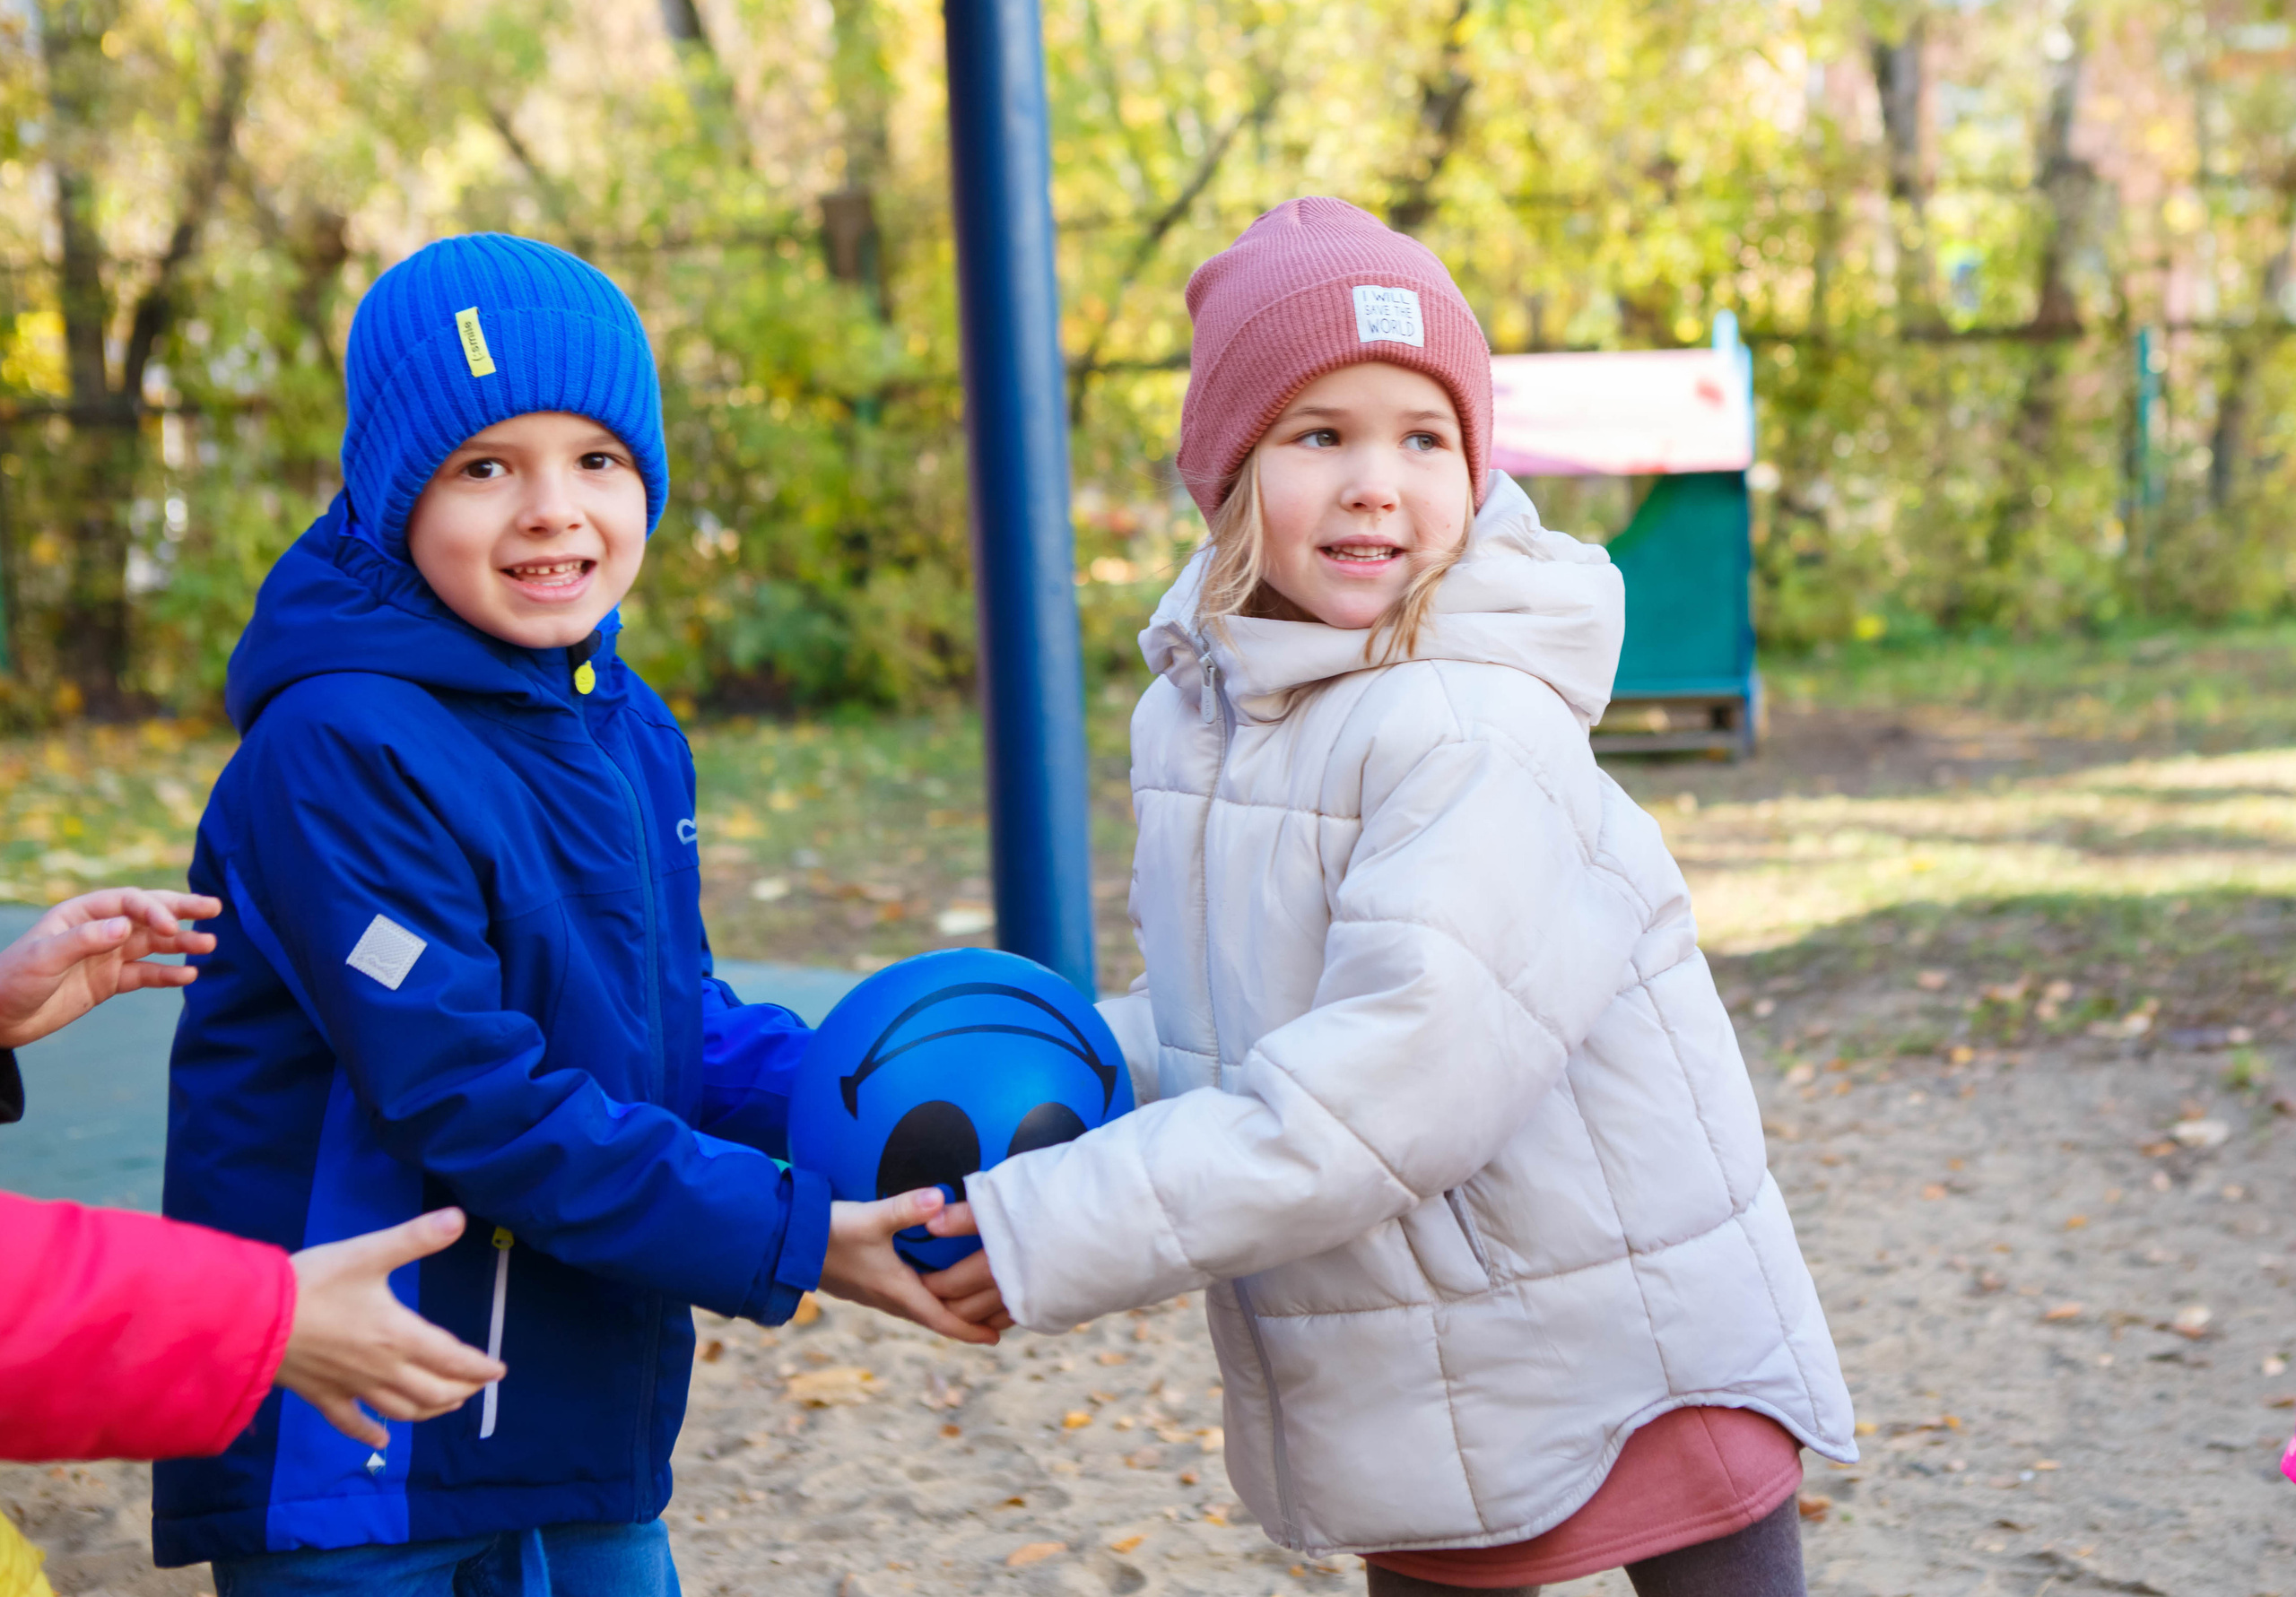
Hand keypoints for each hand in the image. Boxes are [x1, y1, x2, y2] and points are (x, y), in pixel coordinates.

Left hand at [0, 887, 219, 1047]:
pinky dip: (168, 974)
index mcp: (82, 914)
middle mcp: (100, 930)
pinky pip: (146, 974)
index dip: (154, 910)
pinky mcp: (109, 982)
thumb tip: (125, 926)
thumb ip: (84, 940)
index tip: (172, 926)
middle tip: (215, 908)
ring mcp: (107, 956)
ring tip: (209, 945)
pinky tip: (189, 976)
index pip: (129, 903)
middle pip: (147, 915)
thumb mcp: (43, 957)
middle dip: (181, 911)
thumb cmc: (12, 980)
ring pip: (153, 945)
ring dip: (181, 944)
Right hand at [278, 1208, 506, 1447]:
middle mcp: (381, 1369)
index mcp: (399, 1336)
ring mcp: (350, 1387)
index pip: (452, 1359)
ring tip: (448, 1405)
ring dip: (429, 1410)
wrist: (252, 1319)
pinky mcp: (321, 1396)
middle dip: (460, 1389)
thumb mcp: (368, 1253)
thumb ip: (414, 1238)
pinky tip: (383, 1442)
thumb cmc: (313, 1284)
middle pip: (432, 1391)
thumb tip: (458, 1218)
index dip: (479, 1367)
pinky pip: (350, 1423)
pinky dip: (370, 1435)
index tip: (498, 1372)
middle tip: (477, 1386)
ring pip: (401, 1409)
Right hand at [820, 1188, 1000, 1345]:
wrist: (783, 1242)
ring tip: (972, 1310)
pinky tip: (931, 1288)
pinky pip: (907, 1301)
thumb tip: (942, 1198)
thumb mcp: (870, 1218)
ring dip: (948, 1313)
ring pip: (920, 1310)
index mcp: (896, 1290)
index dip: (971, 1330)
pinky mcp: (865, 1283)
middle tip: (998, 1324)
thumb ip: (907, 1208)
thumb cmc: (828, 1232)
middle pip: (936, 1318)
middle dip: (967, 1323)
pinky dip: (929, 1301)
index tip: (997, 1339)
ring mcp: (874, 1292)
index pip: (942, 1318)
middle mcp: (888, 1298)